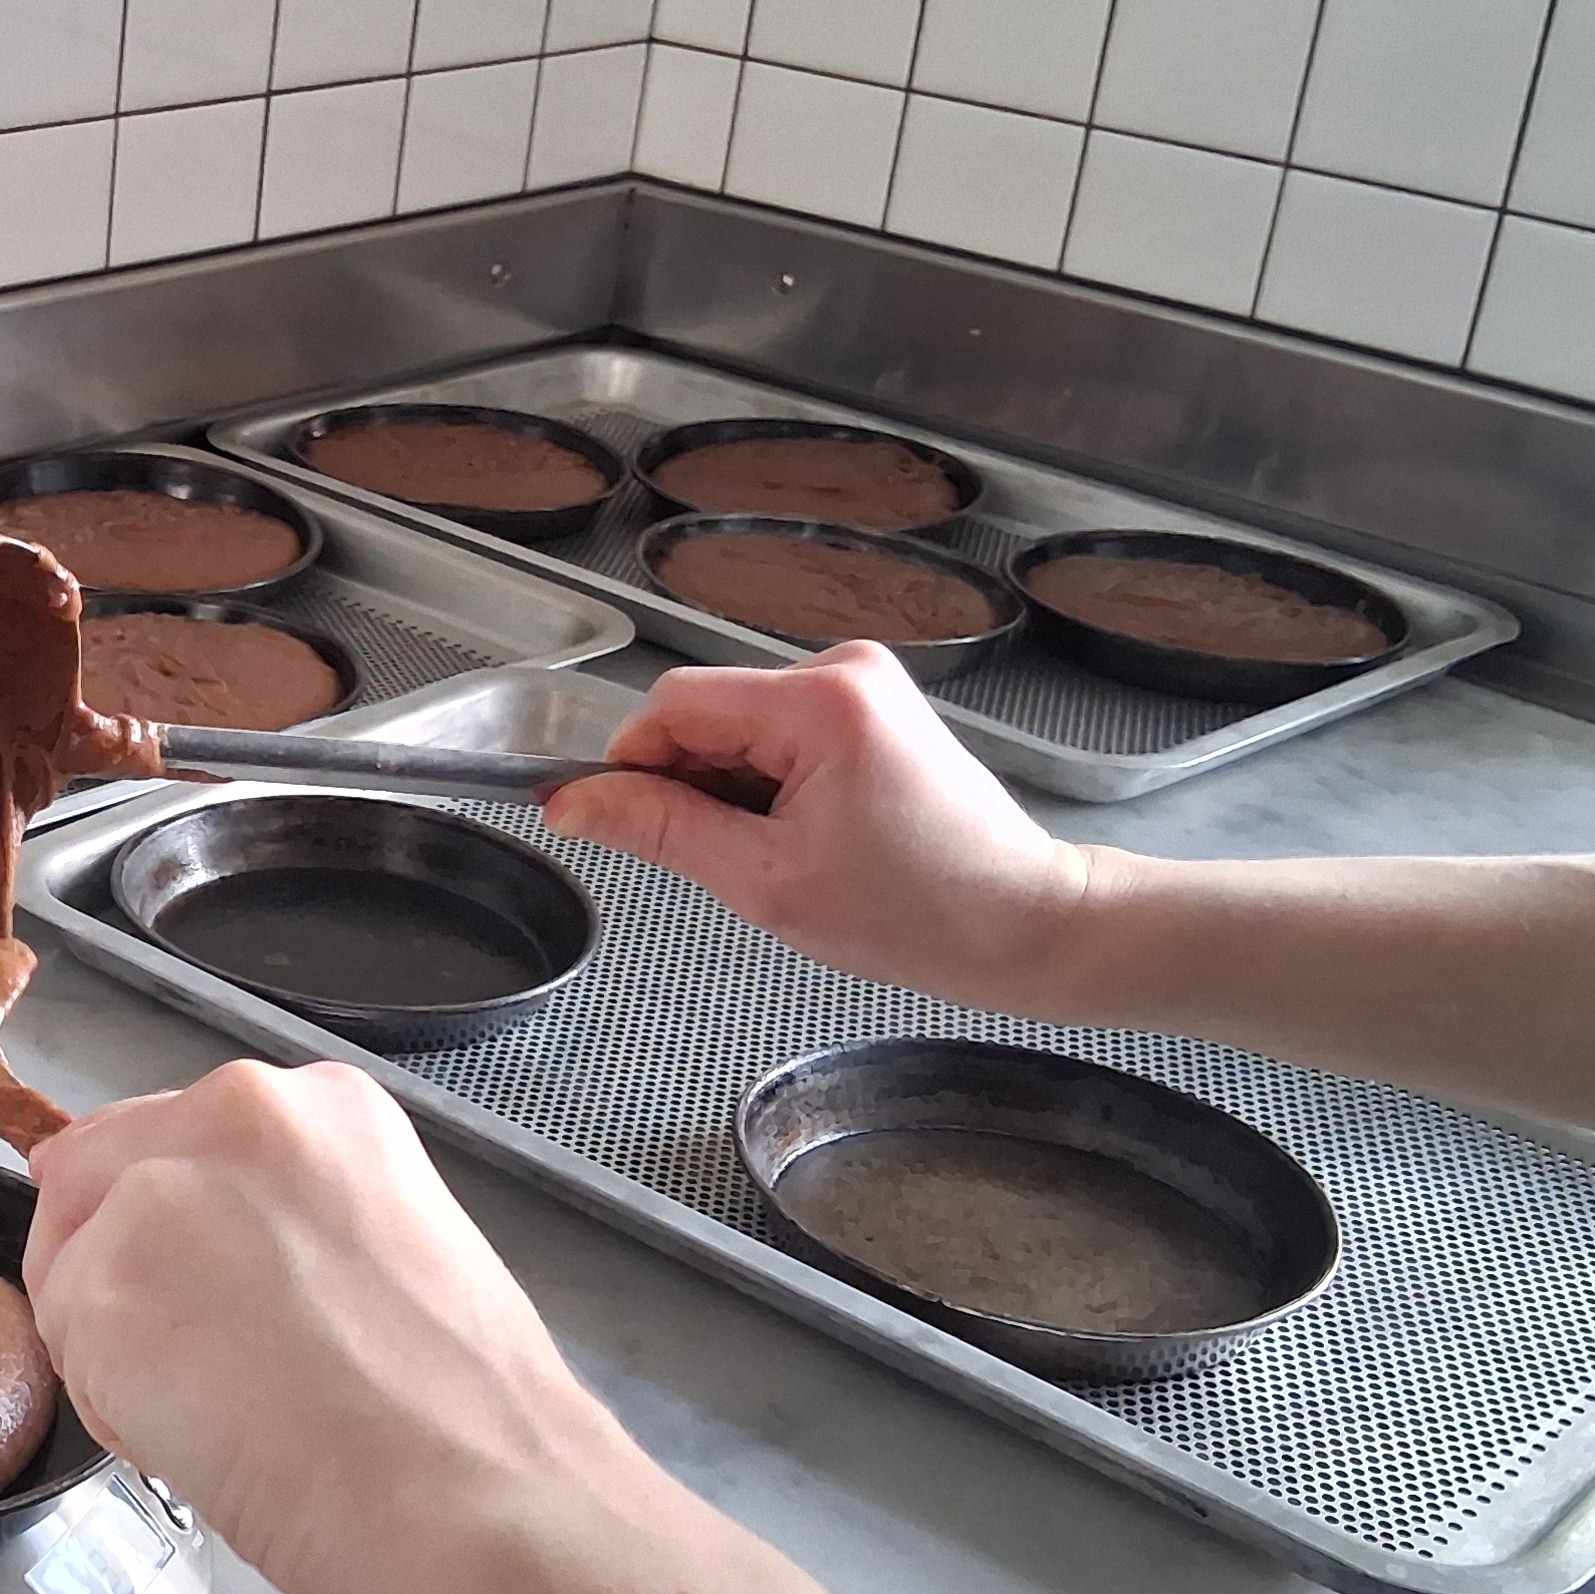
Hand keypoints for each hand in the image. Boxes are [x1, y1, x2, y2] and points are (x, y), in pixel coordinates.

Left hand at [21, 1061, 660, 1593]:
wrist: (478, 1500)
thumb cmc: (464, 1416)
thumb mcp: (390, 1245)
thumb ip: (285, 1216)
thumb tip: (201, 1248)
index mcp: (319, 1105)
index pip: (170, 1138)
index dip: (179, 1234)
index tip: (220, 1298)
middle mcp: (234, 1115)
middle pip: (95, 1182)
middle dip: (126, 1276)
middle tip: (219, 1368)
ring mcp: (156, 1196)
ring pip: (70, 1272)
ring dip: (119, 1350)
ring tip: (230, 1412)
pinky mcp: (101, 1290)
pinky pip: (67, 1352)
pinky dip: (116, 1412)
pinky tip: (209, 1441)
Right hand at [541, 645, 1098, 1007]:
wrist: (1024, 924)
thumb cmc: (915, 914)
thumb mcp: (765, 881)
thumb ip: (659, 828)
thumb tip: (570, 800)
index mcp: (819, 701)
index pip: (673, 705)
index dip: (634, 767)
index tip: (624, 829)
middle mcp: (842, 668)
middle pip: (707, 712)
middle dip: (694, 786)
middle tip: (737, 861)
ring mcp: (863, 683)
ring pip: (738, 727)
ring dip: (734, 790)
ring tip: (788, 853)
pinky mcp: (873, 706)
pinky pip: (778, 733)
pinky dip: (770, 785)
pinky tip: (809, 834)